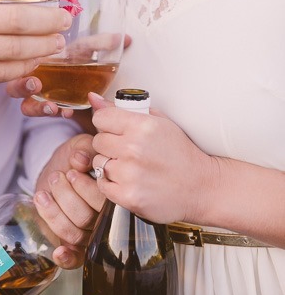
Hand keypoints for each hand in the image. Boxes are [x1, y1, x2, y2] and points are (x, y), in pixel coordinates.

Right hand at [7, 34, 131, 117]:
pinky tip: (67, 111)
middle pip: (14, 86)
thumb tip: (125, 37)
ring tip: (53, 107)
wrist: (93, 85)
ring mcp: (43, 97)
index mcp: (37, 60)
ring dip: (37, 106)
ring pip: (27, 105)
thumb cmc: (82, 60)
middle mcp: (35, 79)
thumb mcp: (89, 49)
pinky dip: (54, 112)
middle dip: (21, 86)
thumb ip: (102, 42)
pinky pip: (46, 114)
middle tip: (36, 85)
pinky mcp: (52, 110)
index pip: (19, 60)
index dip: (21, 62)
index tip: (32, 64)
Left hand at [33, 133, 104, 268]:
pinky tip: (58, 251)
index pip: (104, 202)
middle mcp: (105, 219)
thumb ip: (83, 149)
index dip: (86, 189)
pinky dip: (66, 258)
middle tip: (57, 177)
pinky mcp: (71, 243)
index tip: (72, 171)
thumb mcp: (81, 146)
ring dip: (55, 213)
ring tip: (44, 193)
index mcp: (113, 197)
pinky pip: (74, 259)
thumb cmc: (75, 157)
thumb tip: (80, 159)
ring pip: (74, 234)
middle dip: (67, 196)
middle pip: (87, 218)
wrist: (60, 167)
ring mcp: (89, 233)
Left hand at [90, 93, 215, 224]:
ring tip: (130, 167)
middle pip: (97, 141)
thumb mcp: (158, 122)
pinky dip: (111, 183)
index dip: (106, 123)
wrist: (201, 187)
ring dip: (110, 165)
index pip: (100, 117)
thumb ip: (123, 109)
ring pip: (98, 163)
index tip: (115, 129)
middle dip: (109, 145)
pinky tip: (128, 181)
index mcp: (142, 126)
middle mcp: (134, 149)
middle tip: (127, 150)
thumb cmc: (180, 153)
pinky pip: (102, 184)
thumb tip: (93, 98)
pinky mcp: (128, 196)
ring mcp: (130, 174)